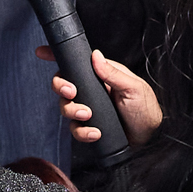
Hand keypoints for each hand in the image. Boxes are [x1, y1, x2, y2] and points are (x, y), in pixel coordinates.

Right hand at [36, 46, 162, 146]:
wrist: (151, 139)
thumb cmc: (147, 109)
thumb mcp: (134, 88)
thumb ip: (113, 73)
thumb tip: (96, 55)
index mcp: (101, 76)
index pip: (76, 63)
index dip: (56, 57)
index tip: (42, 52)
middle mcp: (92, 91)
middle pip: (63, 85)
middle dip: (61, 88)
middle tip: (72, 92)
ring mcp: (89, 109)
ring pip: (66, 107)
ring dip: (72, 111)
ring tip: (88, 115)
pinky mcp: (89, 127)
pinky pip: (75, 129)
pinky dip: (82, 132)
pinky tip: (95, 133)